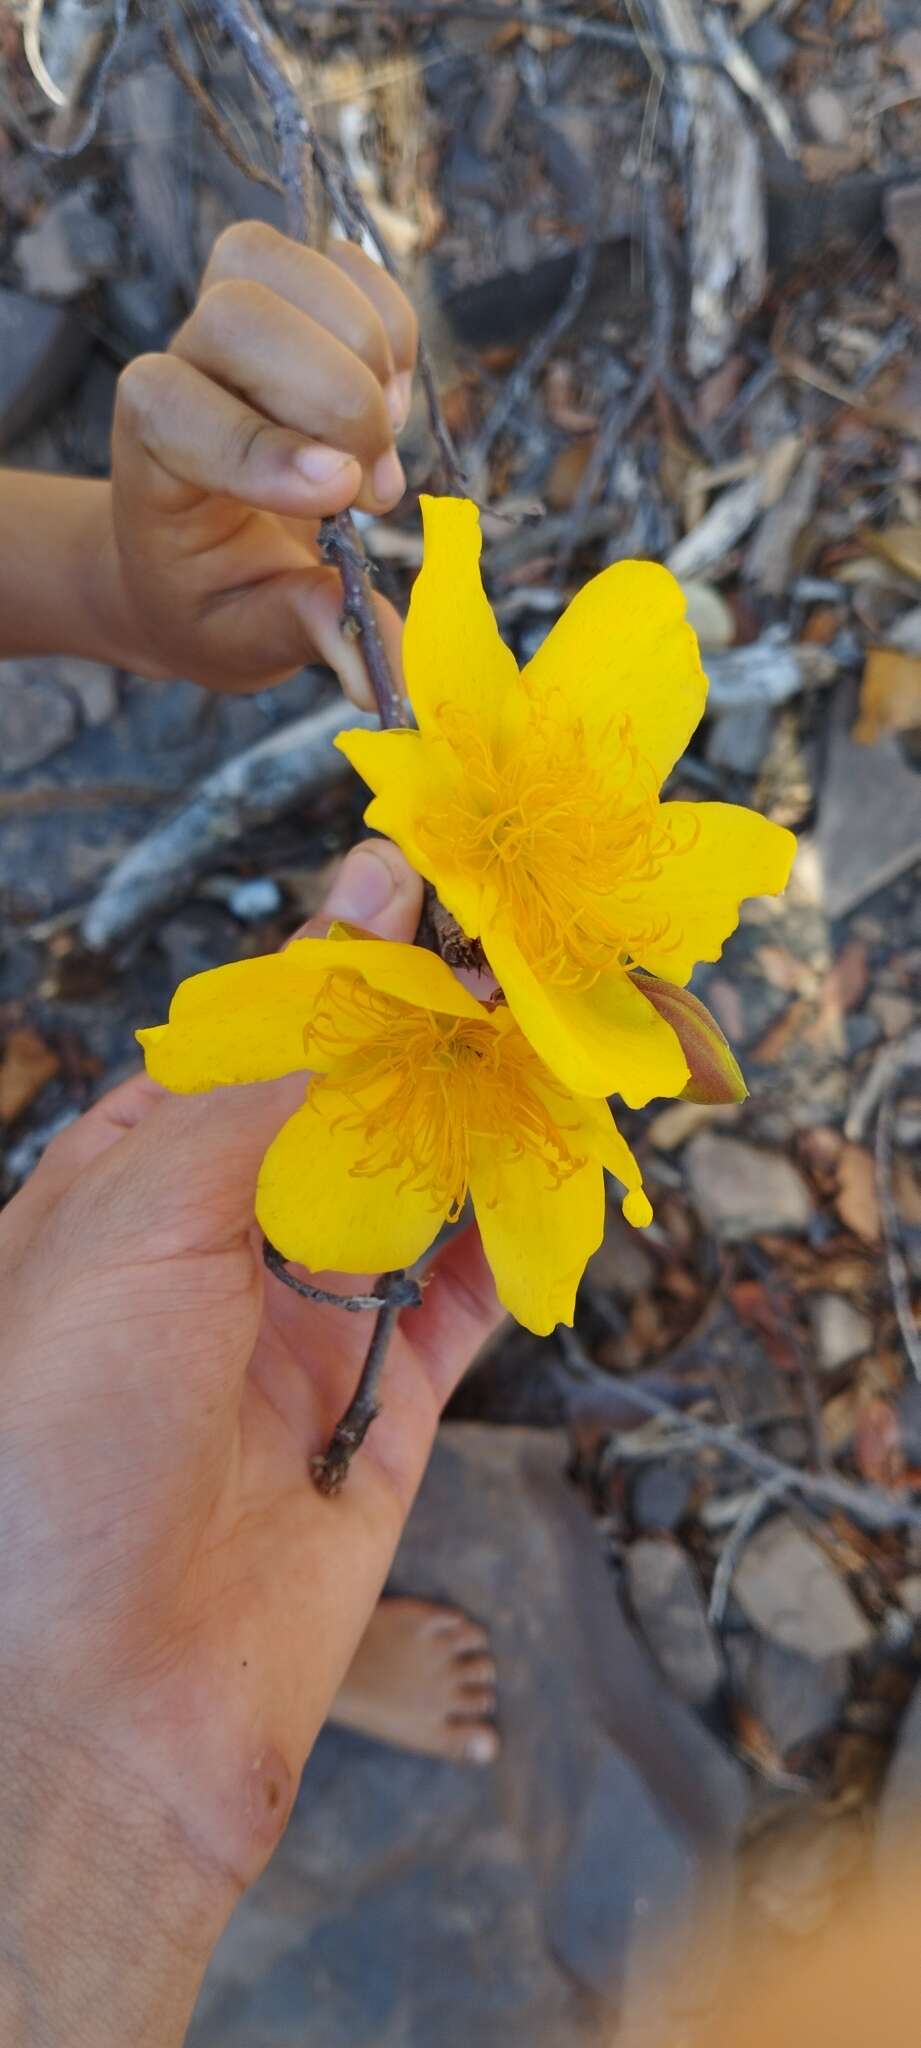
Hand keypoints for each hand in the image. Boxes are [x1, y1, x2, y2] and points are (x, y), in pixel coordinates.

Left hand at [0, 842, 500, 2047]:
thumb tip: (355, 906)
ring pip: (420, 1190)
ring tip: (552, 1045)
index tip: (418, 886)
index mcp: (124, 1186)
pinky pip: (470, 1300)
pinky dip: (520, 1236)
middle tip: (513, 961)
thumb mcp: (139, 1217)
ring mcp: (307, 1327)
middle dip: (425, 1038)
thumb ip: (269, 1073)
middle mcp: (219, 1249)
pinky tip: (556, 1173)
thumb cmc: (59, 1447)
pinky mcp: (388, 1409)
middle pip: (345, 1108)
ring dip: (487, 1120)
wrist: (100, 1702)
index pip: (245, 1040)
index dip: (330, 964)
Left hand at [100, 224, 417, 701]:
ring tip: (384, 445)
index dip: (258, 446)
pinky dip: (394, 327)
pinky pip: (350, 264)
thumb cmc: (218, 599)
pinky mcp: (295, 298)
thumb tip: (379, 673)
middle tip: (374, 492)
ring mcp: (234, 319)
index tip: (341, 497)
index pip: (174, 407)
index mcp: (149, 455)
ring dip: (369, 353)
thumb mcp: (249, 638)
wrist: (208, 552)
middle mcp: (181, 367)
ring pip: (289, 266)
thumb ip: (308, 634)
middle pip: (239, 314)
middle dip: (335, 398)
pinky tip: (391, 402)